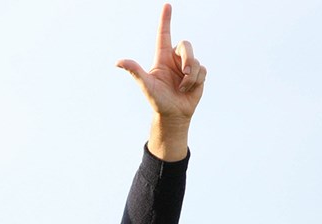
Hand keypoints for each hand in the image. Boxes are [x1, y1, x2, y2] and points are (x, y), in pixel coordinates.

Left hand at [116, 4, 206, 159]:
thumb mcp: (146, 85)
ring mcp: (187, 66)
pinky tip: (189, 89)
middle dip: (188, 59)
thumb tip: (118, 62)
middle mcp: (175, 59)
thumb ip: (135, 71)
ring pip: (196, 60)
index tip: (166, 6)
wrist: (173, 114)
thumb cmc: (158, 100)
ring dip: (190, 76)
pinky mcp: (198, 74)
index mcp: (162, 58)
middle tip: (184, 74)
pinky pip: (203, 70)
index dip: (165, 20)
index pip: (163, 35)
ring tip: (182, 88)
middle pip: (186, 44)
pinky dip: (196, 81)